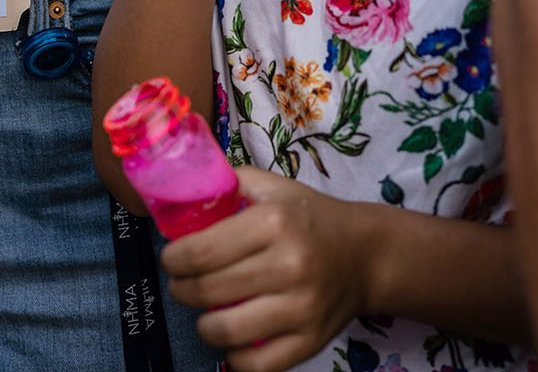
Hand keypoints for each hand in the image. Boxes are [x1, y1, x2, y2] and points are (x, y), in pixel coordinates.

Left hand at [160, 169, 376, 371]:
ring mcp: (301, 309)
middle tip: (180, 283)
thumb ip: (230, 183)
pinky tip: (231, 339)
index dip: (174, 259)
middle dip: (181, 289)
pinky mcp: (310, 342)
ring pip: (226, 332)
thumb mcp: (274, 187)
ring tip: (203, 311)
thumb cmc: (311, 218)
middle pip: (208, 290)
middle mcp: (289, 266)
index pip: (203, 250)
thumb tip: (183, 192)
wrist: (366, 255)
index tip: (171, 259)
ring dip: (202, 324)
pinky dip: (234, 357)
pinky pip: (257, 365)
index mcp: (275, 222)